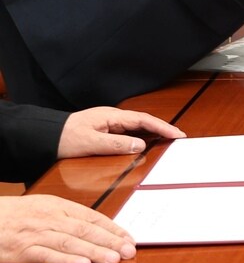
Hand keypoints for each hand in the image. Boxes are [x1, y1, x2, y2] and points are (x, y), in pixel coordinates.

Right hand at [0, 194, 134, 262]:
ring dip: (95, 251)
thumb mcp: (44, 207)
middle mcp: (51, 218)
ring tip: (114, 259)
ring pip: (71, 242)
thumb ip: (69, 216)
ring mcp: (36, 234)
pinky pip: (47, 256)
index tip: (130, 239)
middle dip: (111, 241)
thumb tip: (98, 228)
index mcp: (59, 206)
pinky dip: (66, 261)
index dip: (113, 229)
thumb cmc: (16, 214)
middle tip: (130, 251)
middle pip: (86, 230)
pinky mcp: (22, 250)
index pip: (93, 217)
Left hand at [57, 108, 184, 159]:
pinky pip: (128, 133)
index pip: (144, 120)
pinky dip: (141, 138)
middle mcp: (113, 118)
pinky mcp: (105, 131)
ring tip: (168, 141)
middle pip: (144, 122)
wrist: (44, 136)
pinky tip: (146, 144)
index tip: (178, 134)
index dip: (163, 127)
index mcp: (112, 116)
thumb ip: (116, 145)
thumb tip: (141, 145)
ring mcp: (109, 124)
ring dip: (153, 134)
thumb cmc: (64, 138)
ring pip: (137, 128)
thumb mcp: (90, 143)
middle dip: (163, 129)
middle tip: (179, 139)